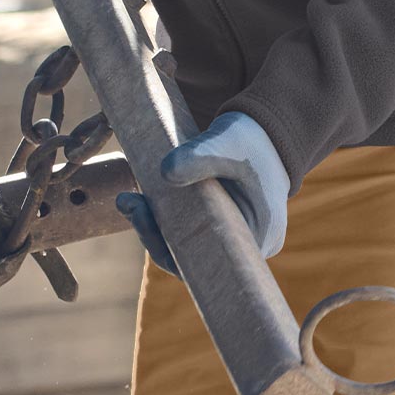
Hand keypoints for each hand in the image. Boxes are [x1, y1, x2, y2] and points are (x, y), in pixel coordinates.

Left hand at [115, 111, 289, 278]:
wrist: (265, 132)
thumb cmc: (250, 139)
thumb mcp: (227, 142)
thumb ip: (200, 155)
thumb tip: (165, 172)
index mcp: (259, 234)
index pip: (207, 262)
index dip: (168, 250)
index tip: (142, 220)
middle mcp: (247, 246)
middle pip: (193, 257)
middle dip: (154, 234)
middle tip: (128, 203)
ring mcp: (232, 239)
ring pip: (187, 245)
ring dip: (155, 226)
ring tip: (128, 200)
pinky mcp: (219, 227)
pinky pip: (188, 232)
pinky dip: (165, 219)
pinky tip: (141, 201)